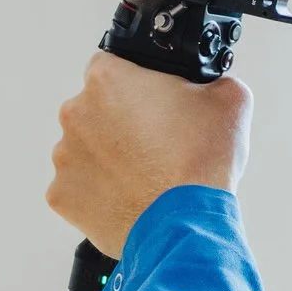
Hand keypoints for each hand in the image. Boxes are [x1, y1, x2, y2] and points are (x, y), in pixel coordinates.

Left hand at [49, 54, 250, 254]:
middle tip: (157, 141)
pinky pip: (80, 186)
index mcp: (107, 79)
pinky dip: (100, 191)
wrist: (185, 225)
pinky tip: (130, 195)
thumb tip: (209, 85)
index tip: (156, 102)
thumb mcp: (230, 99)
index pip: (115, 65)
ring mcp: (64, 157)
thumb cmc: (200, 163)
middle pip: (97, 108)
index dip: (140, 83)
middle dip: (123, 121)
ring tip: (146, 174)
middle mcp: (76, 113)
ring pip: (87, 148)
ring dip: (110, 156)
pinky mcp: (61, 195)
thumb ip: (212, 80)